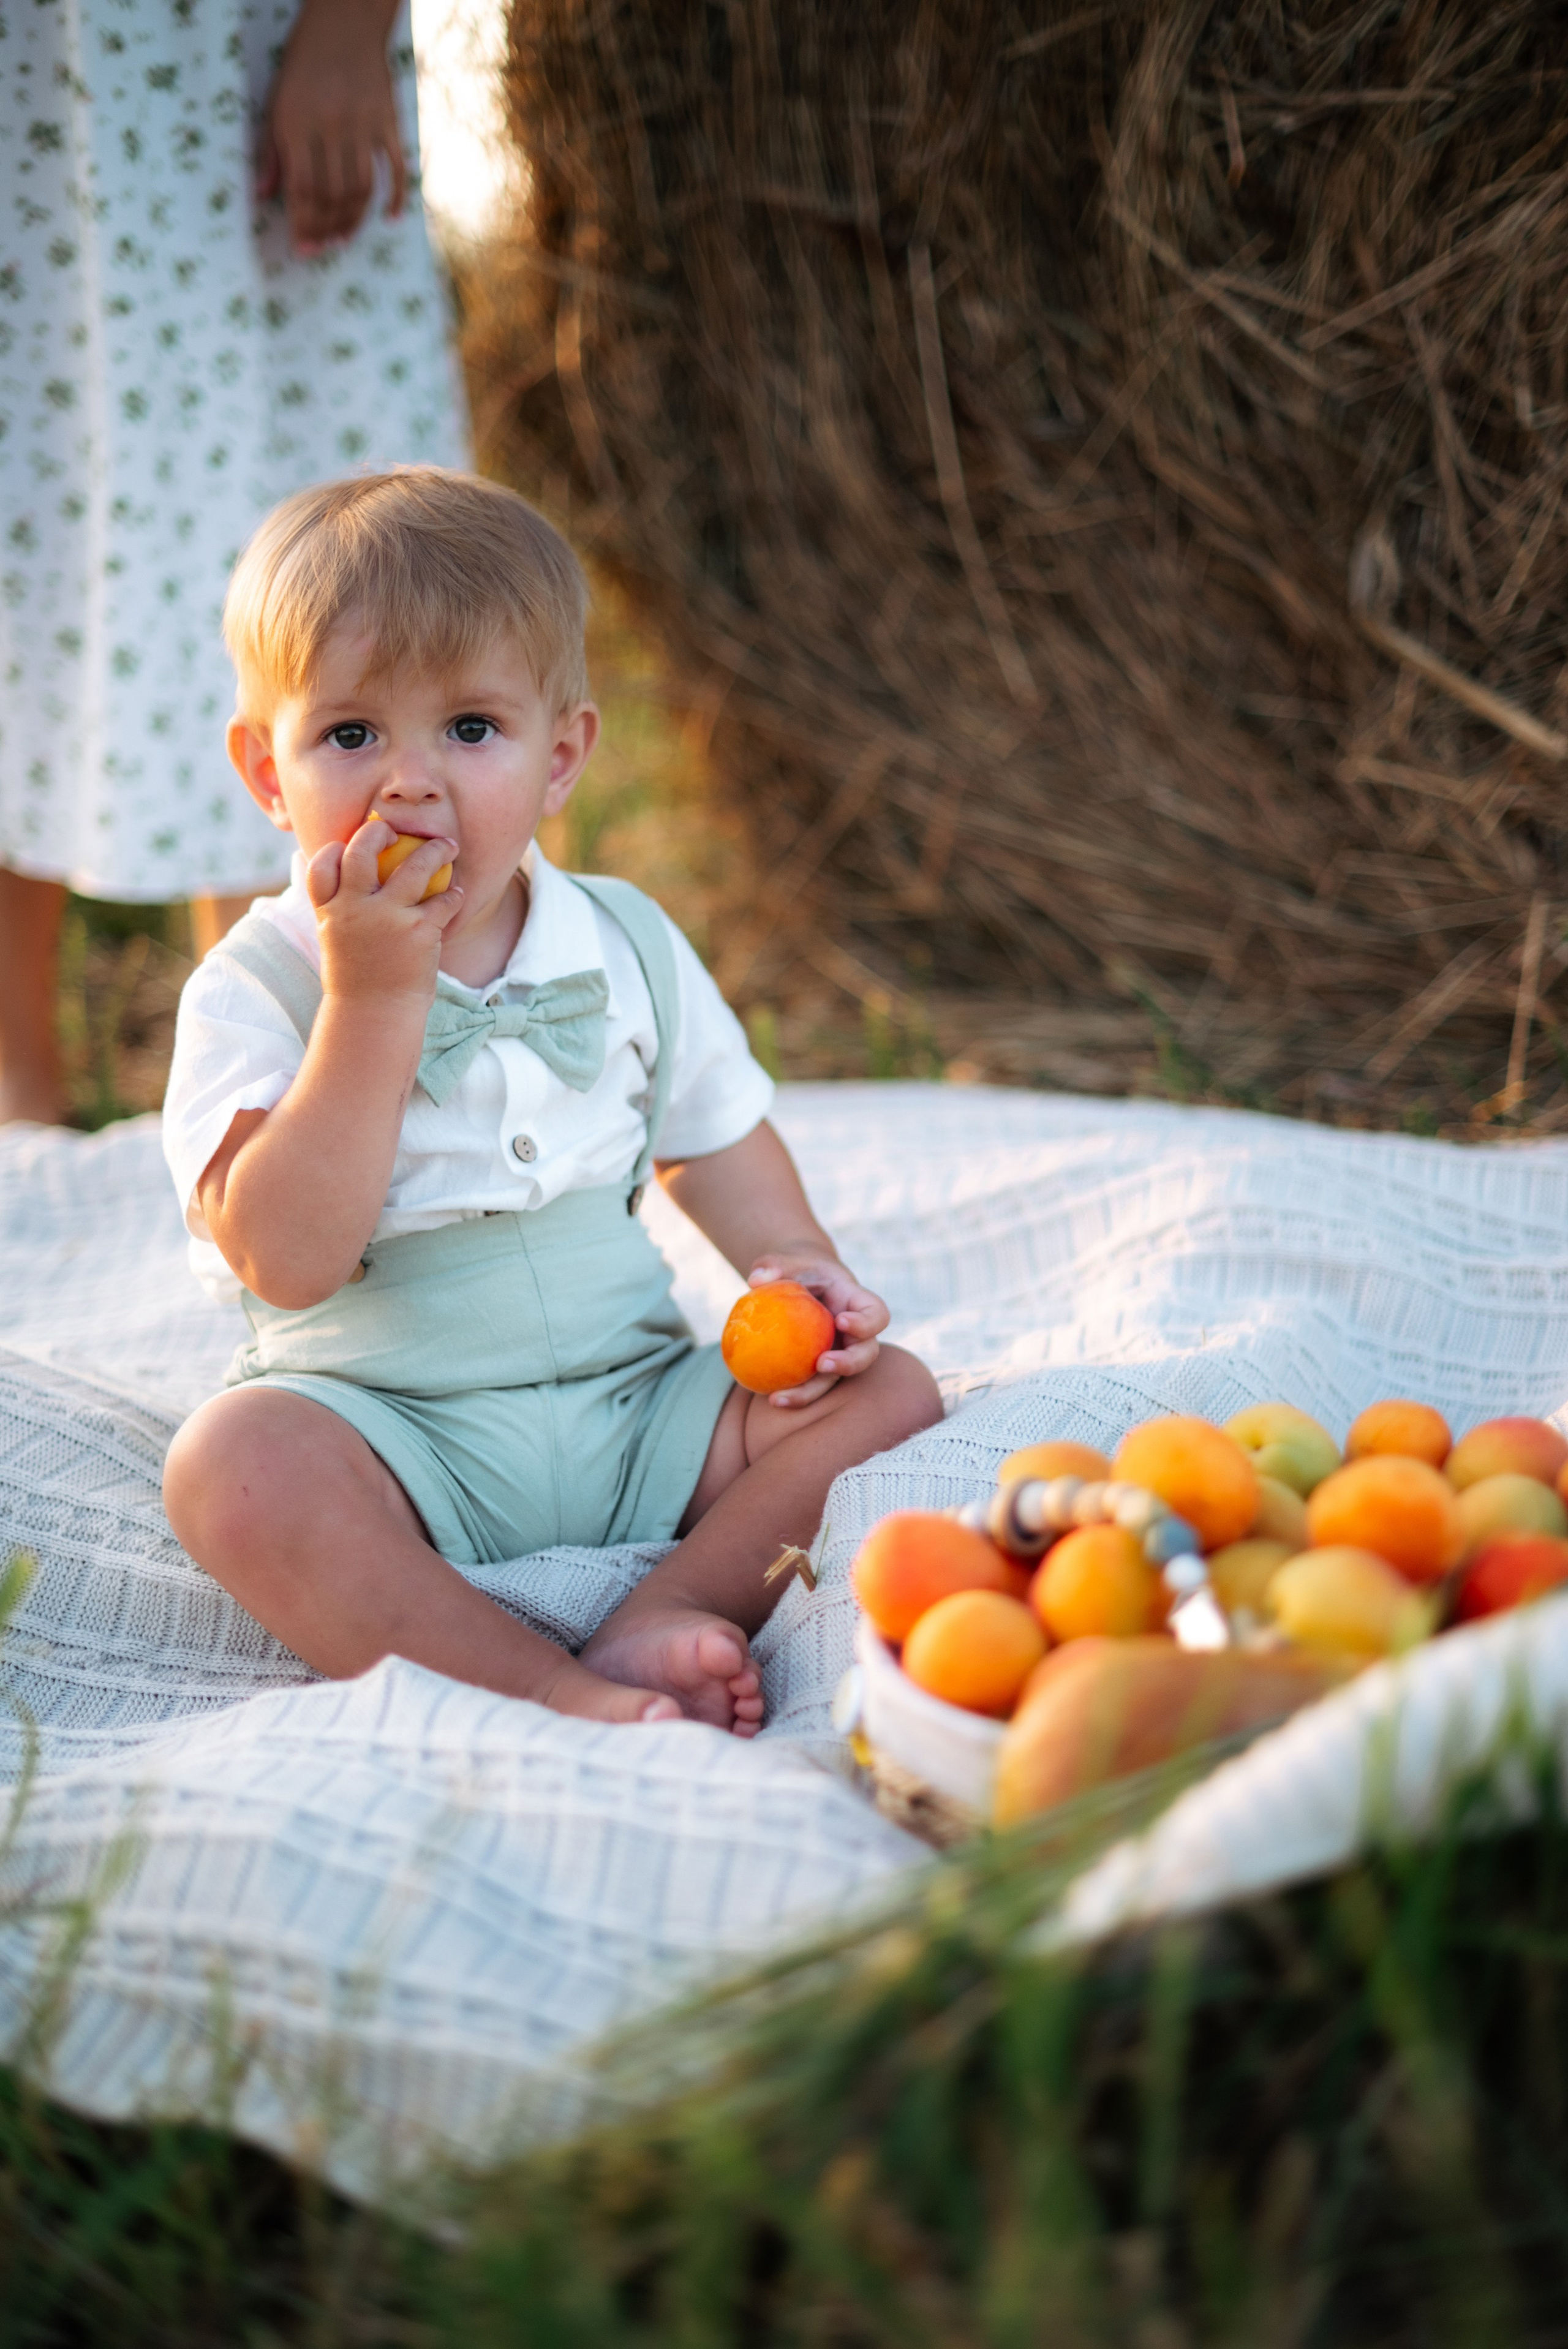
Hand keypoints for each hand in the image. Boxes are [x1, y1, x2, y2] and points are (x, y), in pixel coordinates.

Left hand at [259, 0, 405, 256]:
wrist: (345, 22)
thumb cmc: (303, 64)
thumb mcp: (277, 101)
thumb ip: (271, 150)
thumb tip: (263, 196)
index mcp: (296, 123)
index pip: (301, 189)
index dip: (303, 225)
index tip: (303, 250)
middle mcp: (331, 127)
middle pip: (332, 195)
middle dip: (326, 229)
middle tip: (324, 248)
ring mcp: (363, 125)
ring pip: (361, 189)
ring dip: (354, 221)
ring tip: (344, 239)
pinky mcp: (388, 121)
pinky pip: (396, 168)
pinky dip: (395, 197)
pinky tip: (390, 218)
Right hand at [308, 819, 461, 1010]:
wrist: (374, 1017)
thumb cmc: (359, 980)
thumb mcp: (336, 942)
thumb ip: (340, 911)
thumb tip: (350, 883)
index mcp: (330, 912)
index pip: (320, 866)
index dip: (332, 849)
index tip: (347, 844)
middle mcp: (354, 909)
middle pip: (361, 850)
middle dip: (378, 832)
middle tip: (395, 832)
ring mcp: (387, 918)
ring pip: (415, 866)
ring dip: (436, 851)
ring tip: (448, 846)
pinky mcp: (418, 931)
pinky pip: (443, 900)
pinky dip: (454, 894)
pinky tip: (458, 894)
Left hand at [747, 1253, 889, 1408]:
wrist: (795, 1282)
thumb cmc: (795, 1268)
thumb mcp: (786, 1260)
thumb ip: (773, 1265)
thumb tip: (756, 1280)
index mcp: (856, 1302)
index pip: (876, 1313)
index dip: (866, 1322)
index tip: (841, 1320)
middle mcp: (854, 1333)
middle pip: (866, 1353)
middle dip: (850, 1363)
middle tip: (822, 1364)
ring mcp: (838, 1352)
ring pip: (836, 1379)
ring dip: (813, 1391)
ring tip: (781, 1398)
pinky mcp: (819, 1367)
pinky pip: (813, 1384)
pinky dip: (795, 1393)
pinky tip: (771, 1398)